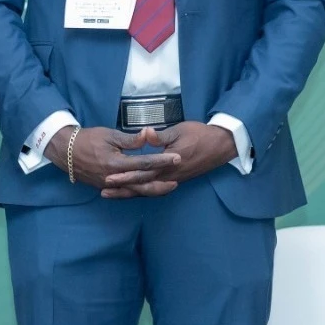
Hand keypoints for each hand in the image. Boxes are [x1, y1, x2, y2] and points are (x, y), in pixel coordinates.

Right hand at [45, 126, 180, 193]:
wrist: (66, 152)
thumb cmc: (88, 139)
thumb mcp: (110, 135)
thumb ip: (131, 140)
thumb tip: (148, 135)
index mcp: (116, 163)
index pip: (144, 163)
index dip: (162, 160)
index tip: (177, 157)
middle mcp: (114, 178)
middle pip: (143, 184)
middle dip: (161, 183)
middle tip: (177, 181)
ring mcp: (110, 185)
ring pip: (135, 192)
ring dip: (152, 190)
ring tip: (167, 187)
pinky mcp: (107, 188)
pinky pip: (127, 192)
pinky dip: (139, 192)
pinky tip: (149, 190)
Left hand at [102, 122, 236, 199]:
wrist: (220, 145)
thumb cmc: (200, 135)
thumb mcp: (179, 131)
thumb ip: (160, 136)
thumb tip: (146, 133)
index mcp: (168, 164)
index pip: (142, 173)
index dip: (125, 176)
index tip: (108, 177)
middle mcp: (169, 176)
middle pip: (142, 187)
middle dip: (123, 189)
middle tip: (104, 191)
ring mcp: (174, 179)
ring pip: (148, 190)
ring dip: (131, 193)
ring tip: (113, 194)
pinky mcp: (176, 179)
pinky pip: (156, 189)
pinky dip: (143, 192)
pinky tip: (134, 191)